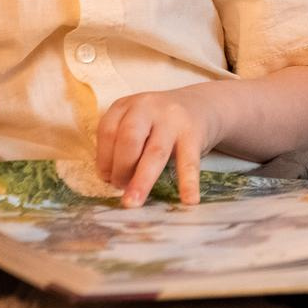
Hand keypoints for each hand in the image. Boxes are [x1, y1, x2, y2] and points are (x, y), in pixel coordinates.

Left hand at [95, 88, 218, 207]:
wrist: (203, 104)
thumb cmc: (160, 122)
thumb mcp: (137, 121)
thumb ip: (122, 143)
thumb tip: (112, 179)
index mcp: (127, 105)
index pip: (108, 131)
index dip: (103, 158)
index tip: (106, 178)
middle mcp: (148, 107)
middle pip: (129, 139)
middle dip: (120, 168)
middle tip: (120, 187)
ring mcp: (173, 120)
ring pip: (155, 153)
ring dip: (142, 181)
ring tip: (133, 202)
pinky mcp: (194, 134)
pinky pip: (189, 162)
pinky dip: (188, 183)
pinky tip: (189, 200)